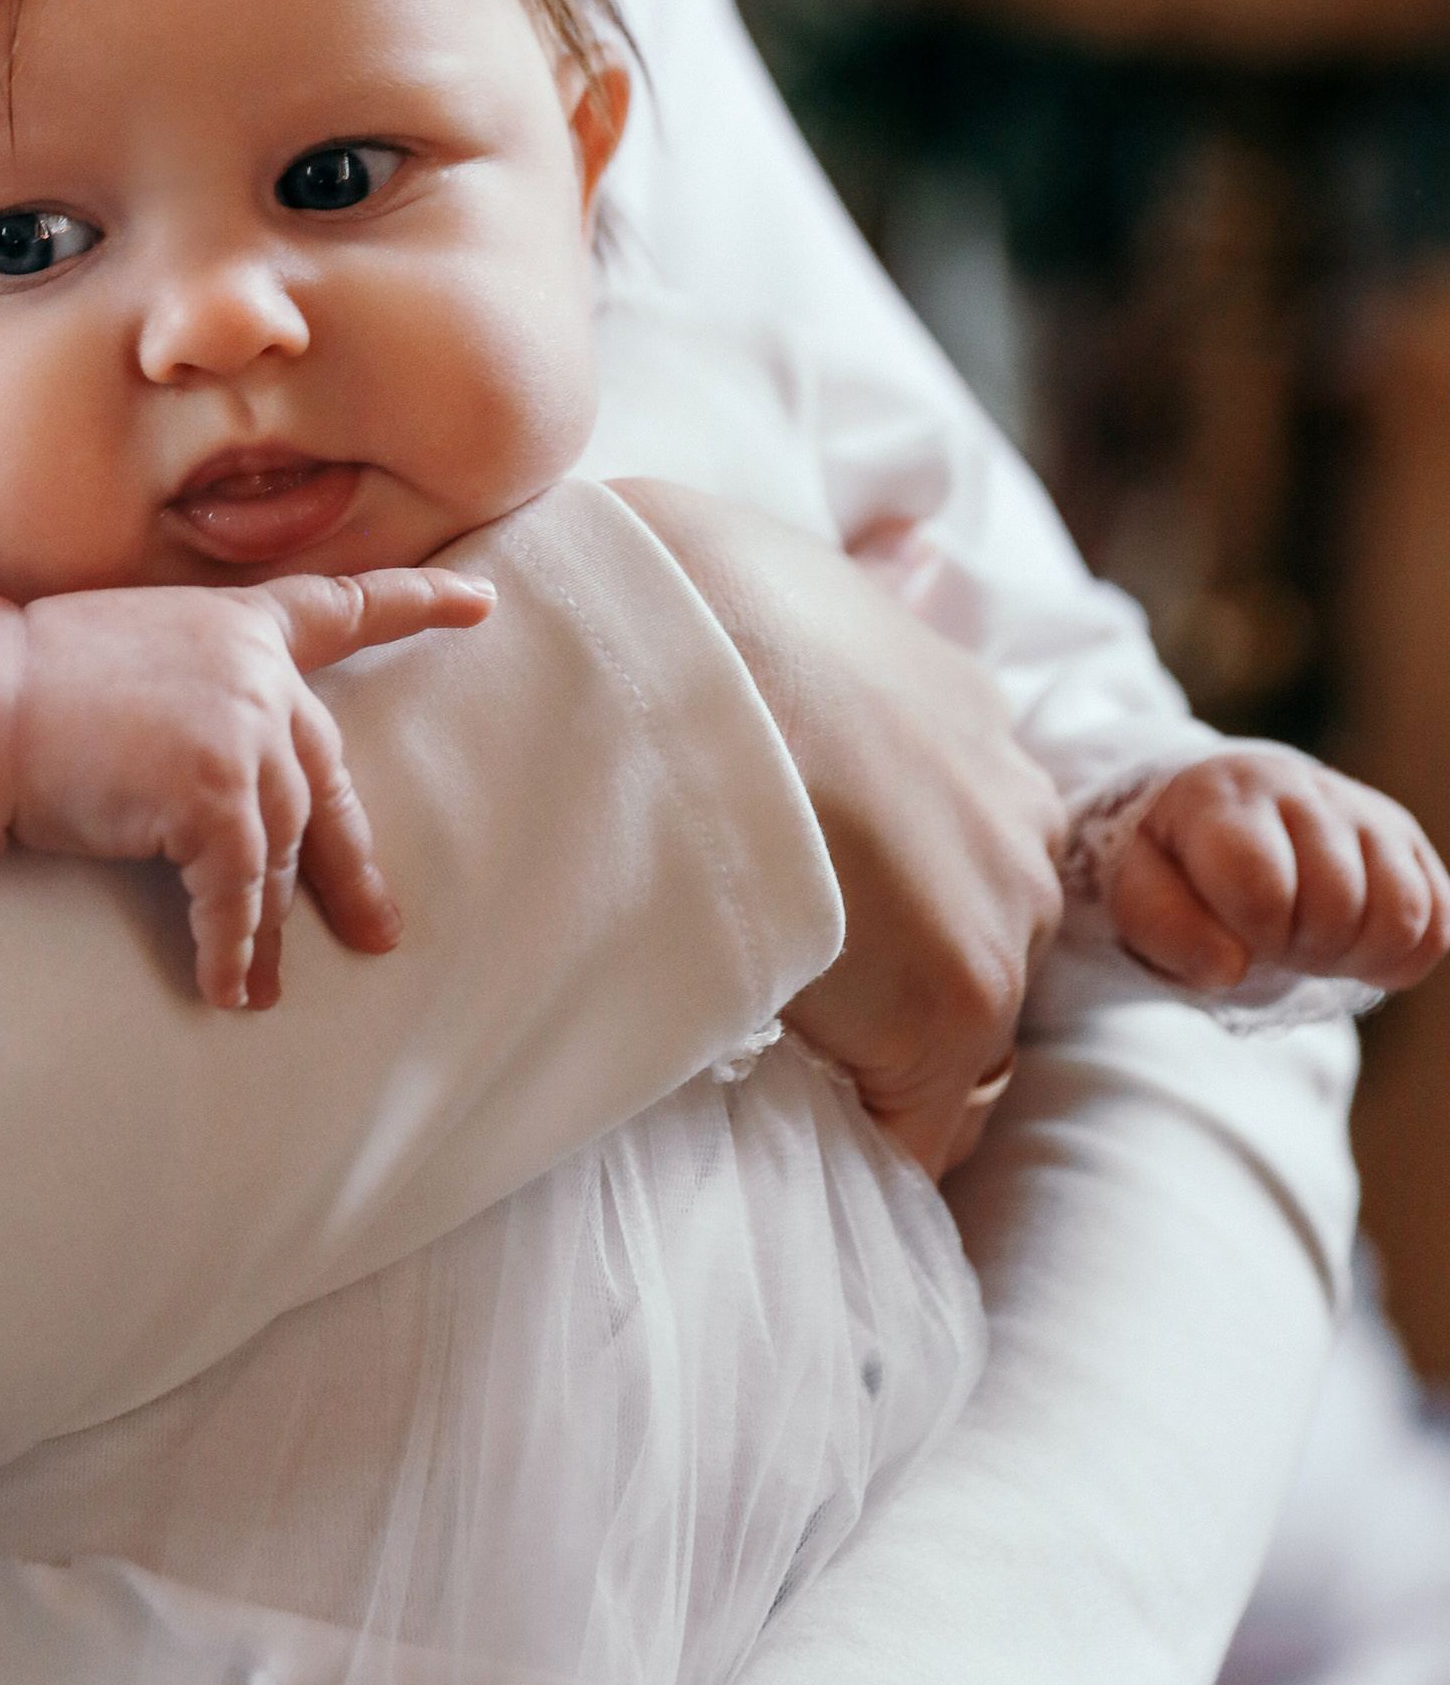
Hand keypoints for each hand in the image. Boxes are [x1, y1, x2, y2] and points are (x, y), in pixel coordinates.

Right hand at [14, 567, 492, 1006]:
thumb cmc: (32, 690)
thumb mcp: (140, 664)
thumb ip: (207, 705)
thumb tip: (241, 803)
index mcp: (240, 626)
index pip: (343, 607)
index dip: (416, 606)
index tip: (480, 604)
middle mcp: (257, 671)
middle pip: (323, 780)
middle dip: (348, 865)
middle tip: (377, 932)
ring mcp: (243, 730)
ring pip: (279, 849)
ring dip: (269, 927)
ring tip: (262, 987)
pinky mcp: (216, 794)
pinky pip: (238, 892)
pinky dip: (233, 946)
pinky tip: (226, 988)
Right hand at [612, 485, 1063, 1178]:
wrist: (671, 642)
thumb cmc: (692, 595)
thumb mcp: (797, 569)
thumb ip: (868, 593)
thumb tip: (920, 545)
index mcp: (970, 716)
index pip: (961, 854)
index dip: (893, 909)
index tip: (821, 933)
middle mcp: (1014, 810)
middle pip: (978, 948)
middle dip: (894, 992)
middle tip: (784, 1011)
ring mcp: (997, 906)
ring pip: (955, 1039)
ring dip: (873, 1061)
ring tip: (768, 1068)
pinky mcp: (951, 999)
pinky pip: (913, 1127)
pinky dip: (854, 1140)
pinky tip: (774, 1125)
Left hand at [1111, 743, 1449, 994]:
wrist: (1221, 813)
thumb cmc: (1176, 861)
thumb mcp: (1136, 886)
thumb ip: (1163, 926)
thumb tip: (1228, 968)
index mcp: (1224, 794)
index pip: (1262, 882)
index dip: (1254, 932)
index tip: (1234, 935)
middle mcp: (1302, 786)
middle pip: (1339, 903)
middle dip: (1303, 949)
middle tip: (1274, 945)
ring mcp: (1363, 808)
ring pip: (1402, 913)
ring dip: (1356, 956)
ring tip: (1311, 946)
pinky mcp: (1404, 837)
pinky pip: (1438, 921)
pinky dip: (1400, 956)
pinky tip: (1353, 947)